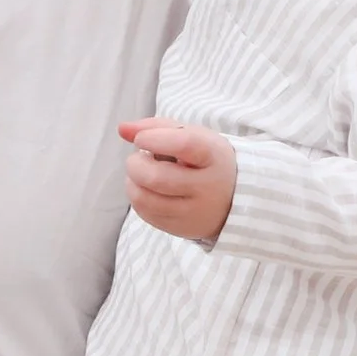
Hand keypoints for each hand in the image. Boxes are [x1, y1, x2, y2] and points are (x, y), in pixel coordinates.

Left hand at [121, 117, 235, 245]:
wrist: (234, 198)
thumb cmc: (205, 160)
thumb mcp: (191, 136)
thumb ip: (156, 127)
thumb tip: (122, 129)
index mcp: (214, 156)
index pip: (184, 145)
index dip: (154, 139)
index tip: (141, 139)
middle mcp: (207, 187)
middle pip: (157, 177)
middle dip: (136, 164)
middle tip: (138, 158)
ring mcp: (194, 212)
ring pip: (145, 199)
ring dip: (132, 181)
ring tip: (140, 173)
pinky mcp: (180, 228)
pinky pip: (145, 213)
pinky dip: (137, 197)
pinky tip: (146, 188)